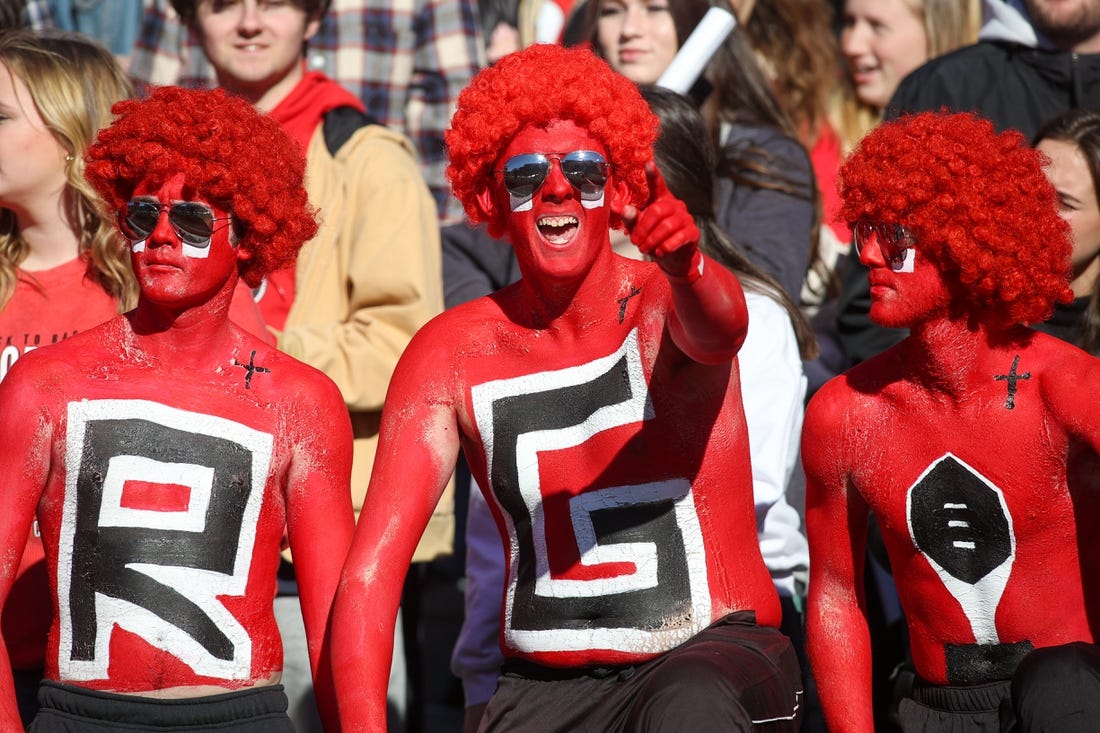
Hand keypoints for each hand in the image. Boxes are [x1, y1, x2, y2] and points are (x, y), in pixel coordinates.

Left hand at [620, 160, 701, 280]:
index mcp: (661, 200)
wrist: (673, 258)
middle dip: (643, 228)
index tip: (648, 163)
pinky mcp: (693, 232)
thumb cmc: (654, 238)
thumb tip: (622, 208)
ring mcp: (686, 218)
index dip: (653, 174)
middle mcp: (675, 205)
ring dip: (652, 239)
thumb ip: (630, 218)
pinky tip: (659, 252)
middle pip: (657, 211)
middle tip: (635, 241)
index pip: (657, 184)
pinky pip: (679, 237)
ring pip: (667, 226)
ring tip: (645, 248)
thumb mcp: (639, 228)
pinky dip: (666, 246)